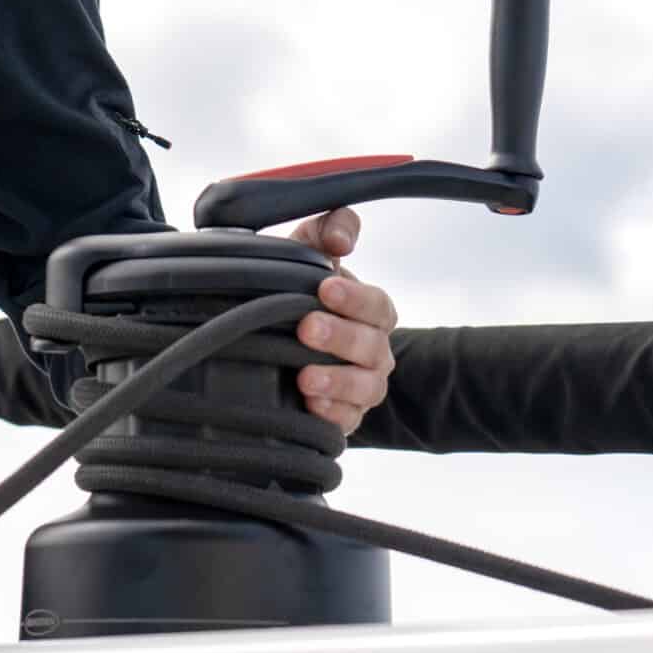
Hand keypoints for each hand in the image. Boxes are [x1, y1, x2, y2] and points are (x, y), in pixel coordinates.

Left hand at [284, 206, 396, 435]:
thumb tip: (341, 238)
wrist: (275, 345)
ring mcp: (363, 387)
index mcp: (371, 312)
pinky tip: (309, 405)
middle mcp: (375, 351)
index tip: (325, 287)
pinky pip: (348, 421)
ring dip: (337, 382)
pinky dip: (332, 414)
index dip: (356, 298)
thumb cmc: (298, 292)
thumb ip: (327, 230)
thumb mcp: (308, 253)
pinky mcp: (345, 418)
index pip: (377, 305)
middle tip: (306, 327)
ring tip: (305, 377)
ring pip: (366, 389)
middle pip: (373, 348)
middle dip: (341, 337)